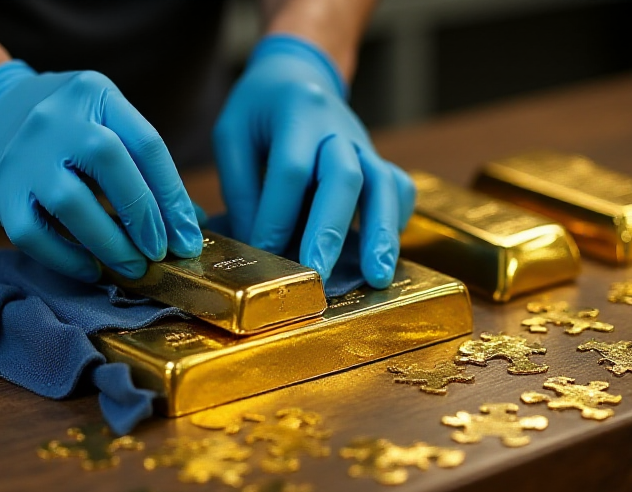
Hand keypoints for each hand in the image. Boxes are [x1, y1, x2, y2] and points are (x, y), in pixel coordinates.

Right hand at [0, 60, 202, 280]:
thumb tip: (190, 225)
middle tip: (160, 252)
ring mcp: (24, 153)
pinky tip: (92, 271)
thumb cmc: (65, 132)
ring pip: (71, 202)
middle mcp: (57, 118)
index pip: (146, 143)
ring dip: (109, 242)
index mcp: (94, 94)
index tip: (189, 237)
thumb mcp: (105, 125)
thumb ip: (145, 169)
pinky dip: (67, 259)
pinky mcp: (0, 192)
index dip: (173, 196)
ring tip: (133, 267)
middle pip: (109, 161)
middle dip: (144, 214)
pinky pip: (33, 234)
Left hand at [213, 35, 414, 287]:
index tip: (264, 255)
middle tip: (318, 275)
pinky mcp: (377, 159)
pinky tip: (384, 255)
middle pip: (343, 177)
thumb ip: (241, 187)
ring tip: (377, 276)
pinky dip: (394, 220)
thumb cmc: (260, 108)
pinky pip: (398, 188)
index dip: (277, 216)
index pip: (290, 170)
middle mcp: (337, 126)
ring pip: (382, 185)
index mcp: (297, 111)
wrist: (300, 73)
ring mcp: (364, 143)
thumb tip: (258, 247)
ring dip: (380, 233)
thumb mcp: (232, 134)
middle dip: (330, 230)